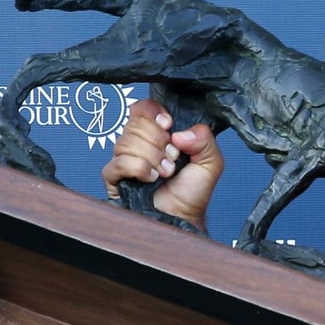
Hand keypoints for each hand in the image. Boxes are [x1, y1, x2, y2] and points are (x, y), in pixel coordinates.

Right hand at [102, 99, 223, 230]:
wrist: (182, 217)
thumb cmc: (192, 192)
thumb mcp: (211, 162)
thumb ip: (204, 139)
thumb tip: (179, 133)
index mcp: (158, 134)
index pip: (143, 108)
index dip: (154, 112)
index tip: (168, 125)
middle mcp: (138, 143)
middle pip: (135, 123)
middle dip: (159, 142)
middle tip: (172, 159)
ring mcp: (124, 158)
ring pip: (127, 141)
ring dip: (152, 158)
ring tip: (165, 173)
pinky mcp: (113, 176)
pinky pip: (120, 162)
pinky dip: (140, 169)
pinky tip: (150, 179)